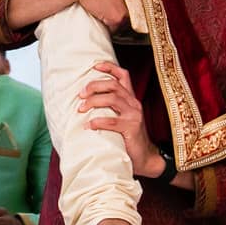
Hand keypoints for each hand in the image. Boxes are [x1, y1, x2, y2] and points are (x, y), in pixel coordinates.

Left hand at [77, 62, 160, 177]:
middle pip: (113, 85)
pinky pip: (112, 121)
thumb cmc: (128, 137)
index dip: (109, 67)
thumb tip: (85, 100)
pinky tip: (88, 125)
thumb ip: (111, 107)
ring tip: (81, 108)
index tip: (94, 66)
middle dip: (94, 86)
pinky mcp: (131, 128)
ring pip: (112, 99)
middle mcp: (134, 103)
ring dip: (93, 101)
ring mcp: (134, 115)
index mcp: (131, 98)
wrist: (145, 158)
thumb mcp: (122, 117)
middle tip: (80, 94)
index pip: (123, 75)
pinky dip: (97, 121)